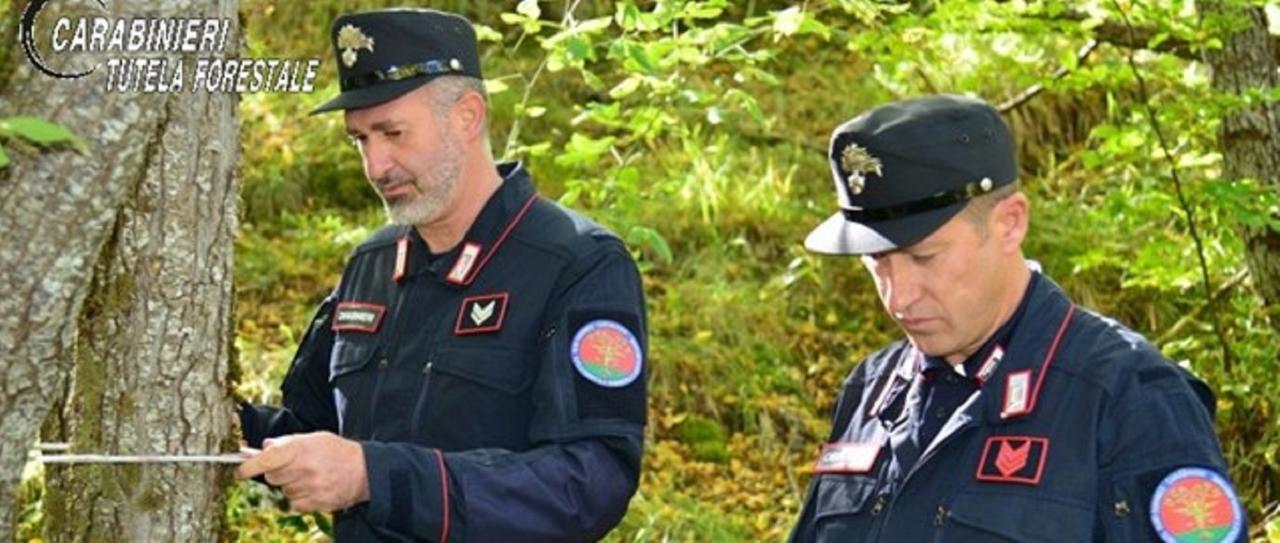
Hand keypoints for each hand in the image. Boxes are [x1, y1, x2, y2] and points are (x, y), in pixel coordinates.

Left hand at [235, 432, 369, 512]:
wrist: (365, 471)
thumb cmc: (338, 451)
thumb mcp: (314, 438)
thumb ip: (287, 442)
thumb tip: (264, 447)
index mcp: (299, 449)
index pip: (264, 461)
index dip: (248, 467)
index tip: (239, 471)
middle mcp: (302, 469)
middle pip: (272, 478)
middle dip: (277, 472)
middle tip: (293, 466)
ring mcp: (308, 488)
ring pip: (284, 491)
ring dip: (291, 485)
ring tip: (310, 476)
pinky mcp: (314, 503)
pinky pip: (294, 503)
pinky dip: (300, 497)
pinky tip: (314, 488)